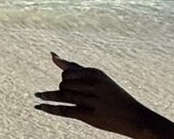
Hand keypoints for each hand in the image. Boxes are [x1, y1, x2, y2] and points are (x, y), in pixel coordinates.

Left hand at [35, 54, 158, 135]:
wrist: (135, 117)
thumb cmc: (113, 95)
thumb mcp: (97, 78)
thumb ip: (74, 67)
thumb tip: (52, 55)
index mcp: (95, 73)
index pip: (67, 72)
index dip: (65, 79)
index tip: (71, 84)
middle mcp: (93, 86)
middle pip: (63, 84)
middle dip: (63, 89)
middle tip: (77, 96)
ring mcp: (92, 101)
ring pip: (63, 96)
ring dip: (53, 97)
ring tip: (43, 96)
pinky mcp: (89, 116)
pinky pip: (64, 110)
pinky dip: (49, 107)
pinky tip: (38, 105)